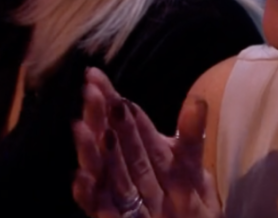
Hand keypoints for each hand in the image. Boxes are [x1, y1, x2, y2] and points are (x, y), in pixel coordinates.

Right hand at [72, 68, 221, 217]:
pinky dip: (90, 196)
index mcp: (146, 153)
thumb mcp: (192, 165)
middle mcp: (128, 172)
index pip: (127, 121)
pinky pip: (102, 209)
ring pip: (103, 172)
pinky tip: (81, 178)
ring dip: (91, 152)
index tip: (94, 75)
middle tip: (88, 90)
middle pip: (111, 143)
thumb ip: (192, 136)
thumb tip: (197, 100)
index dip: (111, 99)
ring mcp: (122, 198)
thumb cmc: (191, 201)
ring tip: (80, 126)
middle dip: (99, 118)